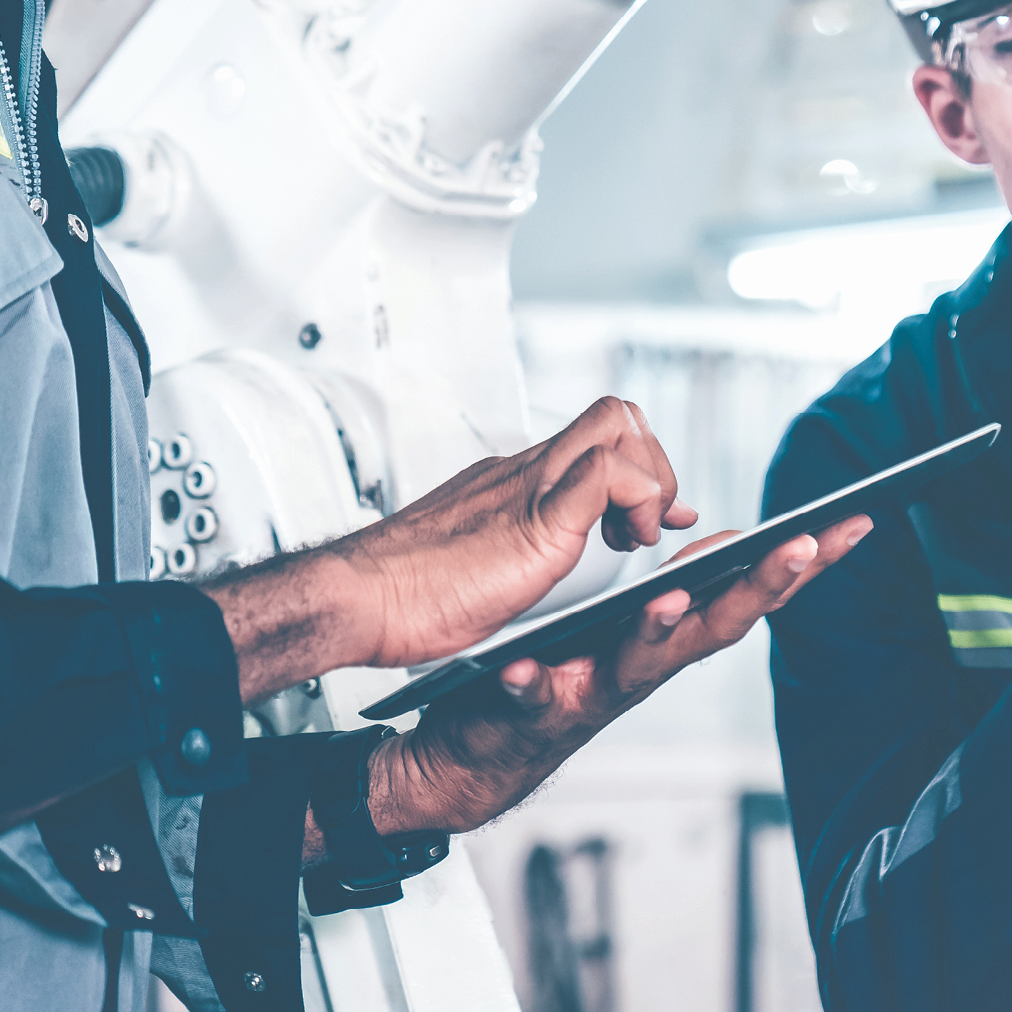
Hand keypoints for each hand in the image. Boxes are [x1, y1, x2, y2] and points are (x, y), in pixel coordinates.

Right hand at [337, 397, 698, 670]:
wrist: (358, 598)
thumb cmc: (400, 594)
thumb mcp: (472, 562)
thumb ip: (503, 551)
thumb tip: (520, 564)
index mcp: (511, 482)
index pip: (591, 436)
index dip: (638, 466)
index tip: (650, 517)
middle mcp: (523, 471)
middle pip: (615, 414)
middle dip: (653, 465)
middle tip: (647, 524)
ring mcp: (531, 487)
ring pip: (619, 423)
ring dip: (650, 478)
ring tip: (634, 535)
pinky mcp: (537, 517)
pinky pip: (607, 471)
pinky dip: (636, 500)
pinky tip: (622, 544)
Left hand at [370, 518, 872, 832]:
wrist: (478, 756)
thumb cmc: (559, 682)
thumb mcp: (626, 634)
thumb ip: (673, 596)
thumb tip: (723, 543)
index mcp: (667, 639)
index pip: (745, 592)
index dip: (801, 563)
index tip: (850, 523)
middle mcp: (643, 668)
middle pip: (716, 625)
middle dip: (763, 586)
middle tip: (803, 545)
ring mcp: (594, 693)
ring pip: (638, 662)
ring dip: (657, 631)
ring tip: (670, 596)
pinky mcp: (535, 713)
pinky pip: (535, 697)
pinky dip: (532, 684)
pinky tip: (522, 668)